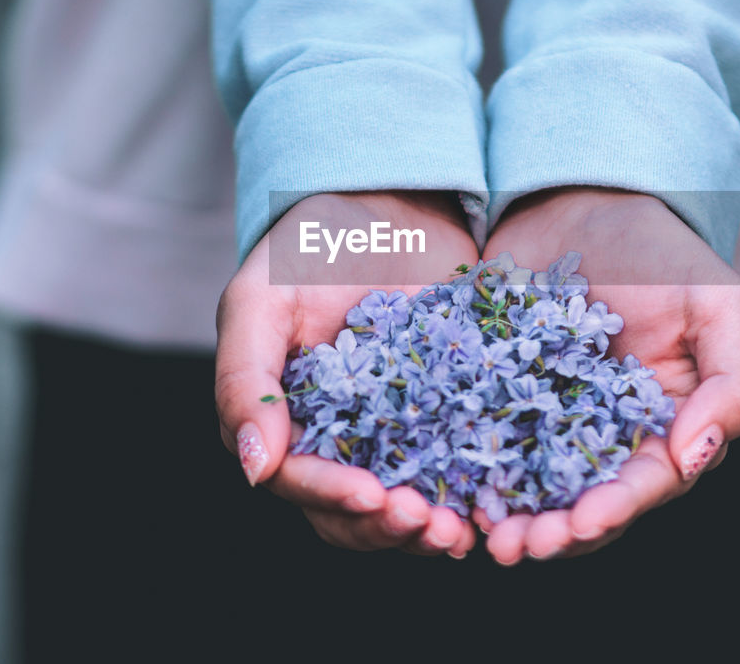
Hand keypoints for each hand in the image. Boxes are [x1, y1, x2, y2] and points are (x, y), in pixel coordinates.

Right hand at [216, 191, 479, 555]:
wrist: (391, 207)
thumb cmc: (309, 245)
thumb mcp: (262, 299)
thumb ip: (246, 379)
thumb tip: (254, 470)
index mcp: (281, 421)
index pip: (298, 479)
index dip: (332, 495)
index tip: (373, 497)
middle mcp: (333, 440)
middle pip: (350, 515)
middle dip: (387, 528)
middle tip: (430, 525)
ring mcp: (390, 436)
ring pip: (400, 508)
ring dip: (426, 530)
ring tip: (461, 532)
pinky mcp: (443, 421)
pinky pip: (454, 472)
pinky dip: (469, 497)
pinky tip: (493, 509)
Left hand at [474, 188, 739, 563]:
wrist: (585, 204)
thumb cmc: (665, 257)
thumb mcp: (720, 306)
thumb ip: (733, 384)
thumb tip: (694, 456)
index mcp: (665, 429)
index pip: (644, 483)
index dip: (616, 509)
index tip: (583, 524)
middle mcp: (607, 440)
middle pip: (583, 503)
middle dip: (555, 534)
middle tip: (517, 549)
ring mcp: (548, 424)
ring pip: (530, 488)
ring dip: (510, 519)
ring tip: (484, 536)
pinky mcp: (497, 400)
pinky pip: (482, 444)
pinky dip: (468, 472)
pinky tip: (447, 490)